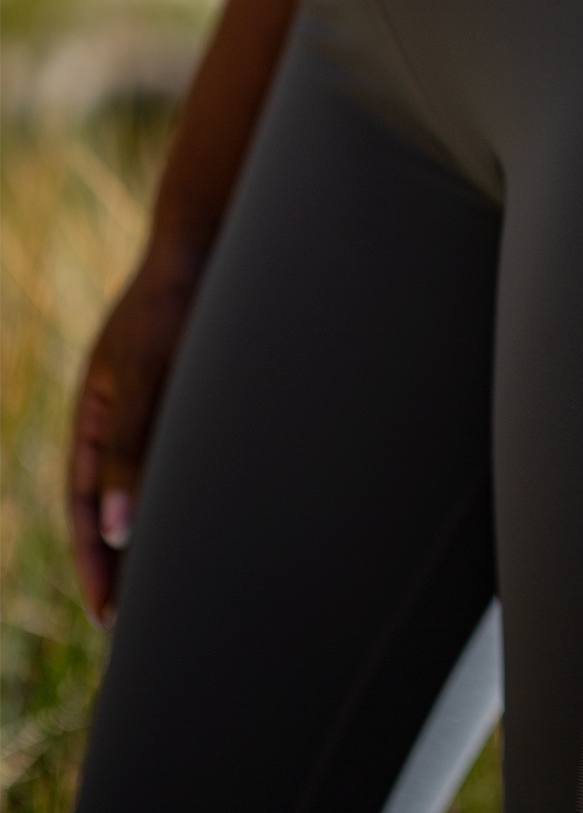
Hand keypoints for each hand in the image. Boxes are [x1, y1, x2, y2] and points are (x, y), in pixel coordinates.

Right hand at [68, 247, 200, 625]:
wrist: (214, 243)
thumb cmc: (173, 301)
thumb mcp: (146, 372)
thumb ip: (130, 448)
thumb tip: (115, 529)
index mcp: (93, 410)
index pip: (82, 500)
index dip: (93, 557)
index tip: (108, 611)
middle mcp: (123, 413)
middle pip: (116, 501)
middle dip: (125, 558)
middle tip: (140, 620)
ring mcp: (159, 405)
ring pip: (155, 484)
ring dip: (162, 531)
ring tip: (181, 587)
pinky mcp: (197, 397)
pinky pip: (188, 460)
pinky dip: (195, 495)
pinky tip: (220, 525)